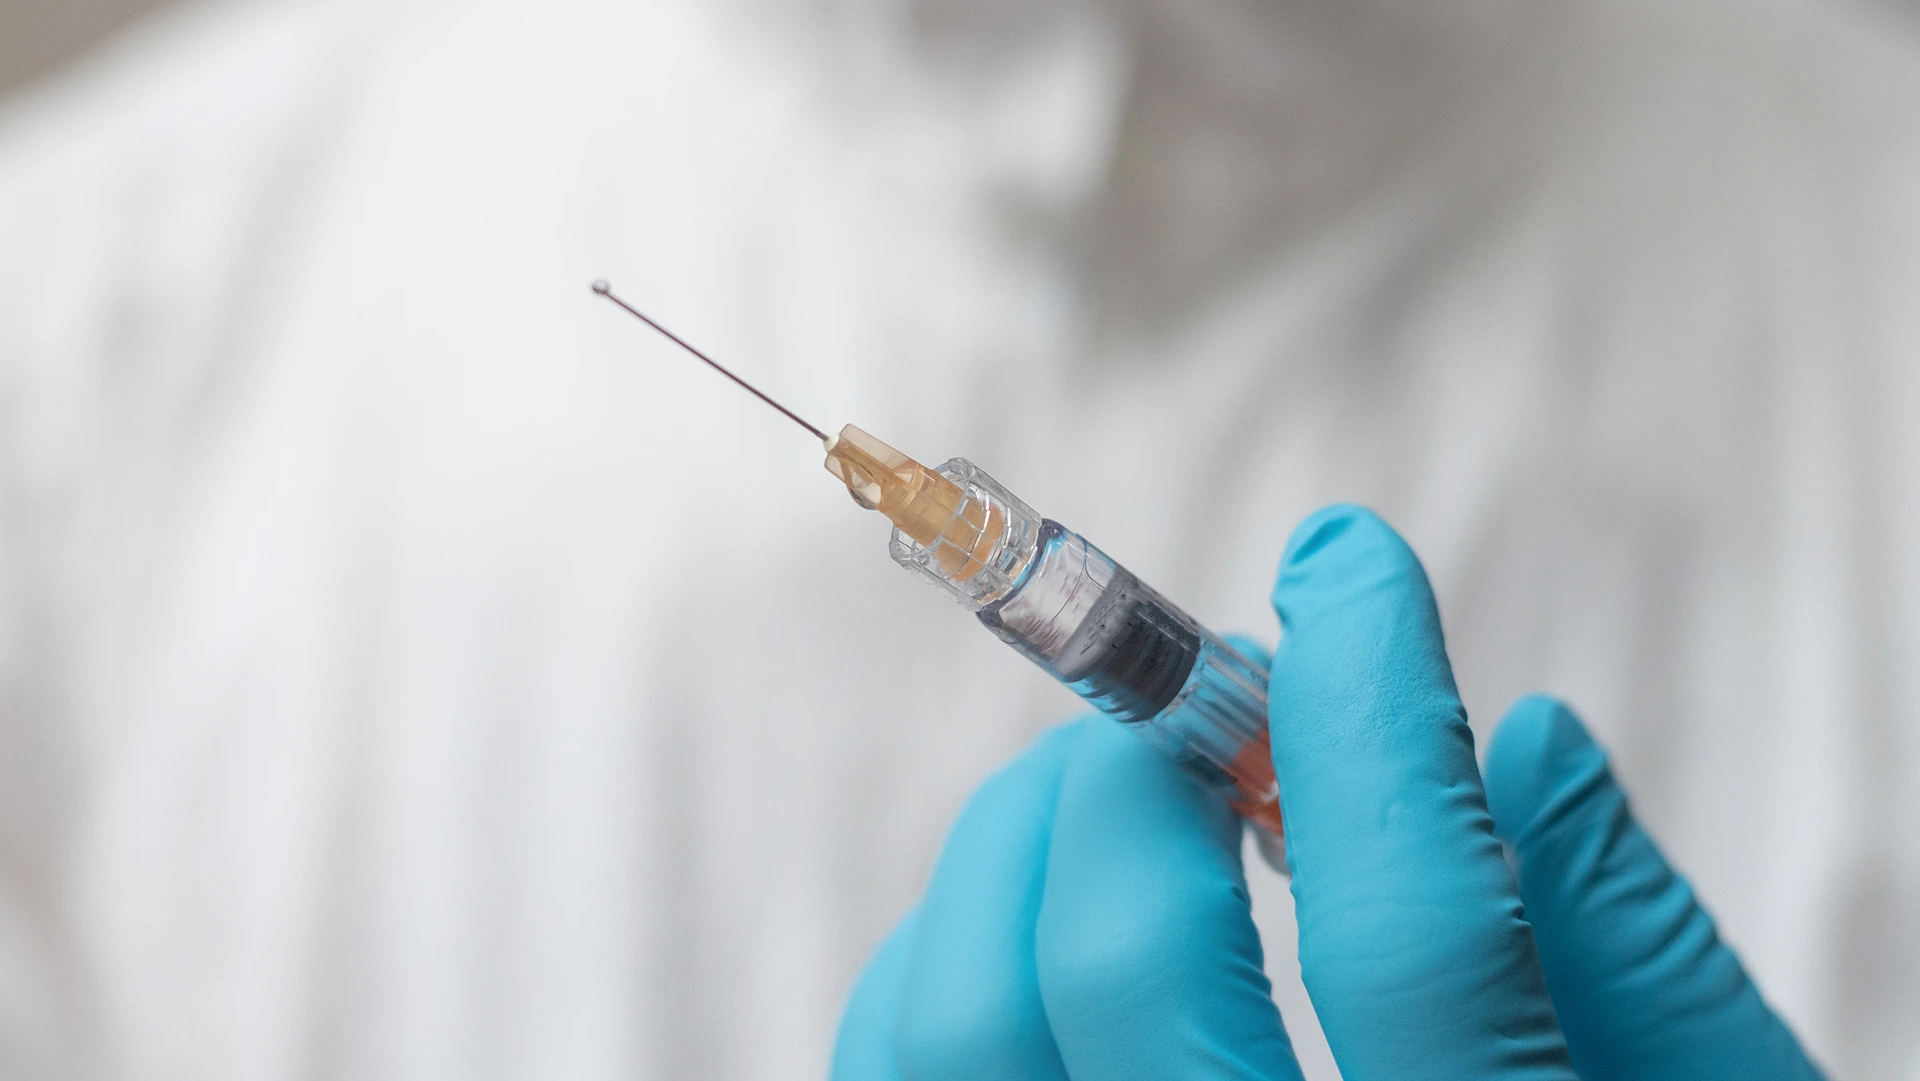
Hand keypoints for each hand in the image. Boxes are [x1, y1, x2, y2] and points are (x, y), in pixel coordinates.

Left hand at [830, 505, 1824, 1080]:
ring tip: (1113, 797)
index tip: (1347, 570)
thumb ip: (1638, 964)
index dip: (1371, 716)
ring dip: (1017, 846)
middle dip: (1147, 768)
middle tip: (1210, 700)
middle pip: (1131, 965)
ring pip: (957, 1027)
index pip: (1420, 940)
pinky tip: (1028, 930)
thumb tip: (1514, 737)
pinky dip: (933, 964)